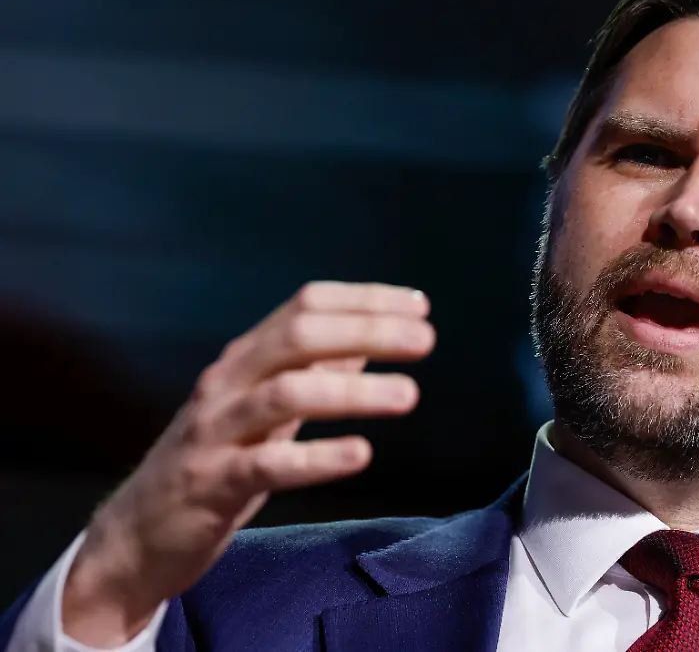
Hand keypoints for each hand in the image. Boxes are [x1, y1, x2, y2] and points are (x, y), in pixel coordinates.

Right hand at [61, 282, 434, 646]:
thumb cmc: (217, 460)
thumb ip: (314, 371)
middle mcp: (228, 383)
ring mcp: (217, 431)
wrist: (138, 533)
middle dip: (366, 331)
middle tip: (425, 340)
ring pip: (285, 394)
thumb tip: (371, 337)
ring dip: (353, 392)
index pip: (305, 306)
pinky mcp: (213, 483)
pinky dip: (317, 457)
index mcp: (246, 358)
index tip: (419, 305)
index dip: (364, 300)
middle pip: (298, 337)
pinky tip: (360, 454)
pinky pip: (268, 465)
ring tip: (409, 395)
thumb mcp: (267, 409)